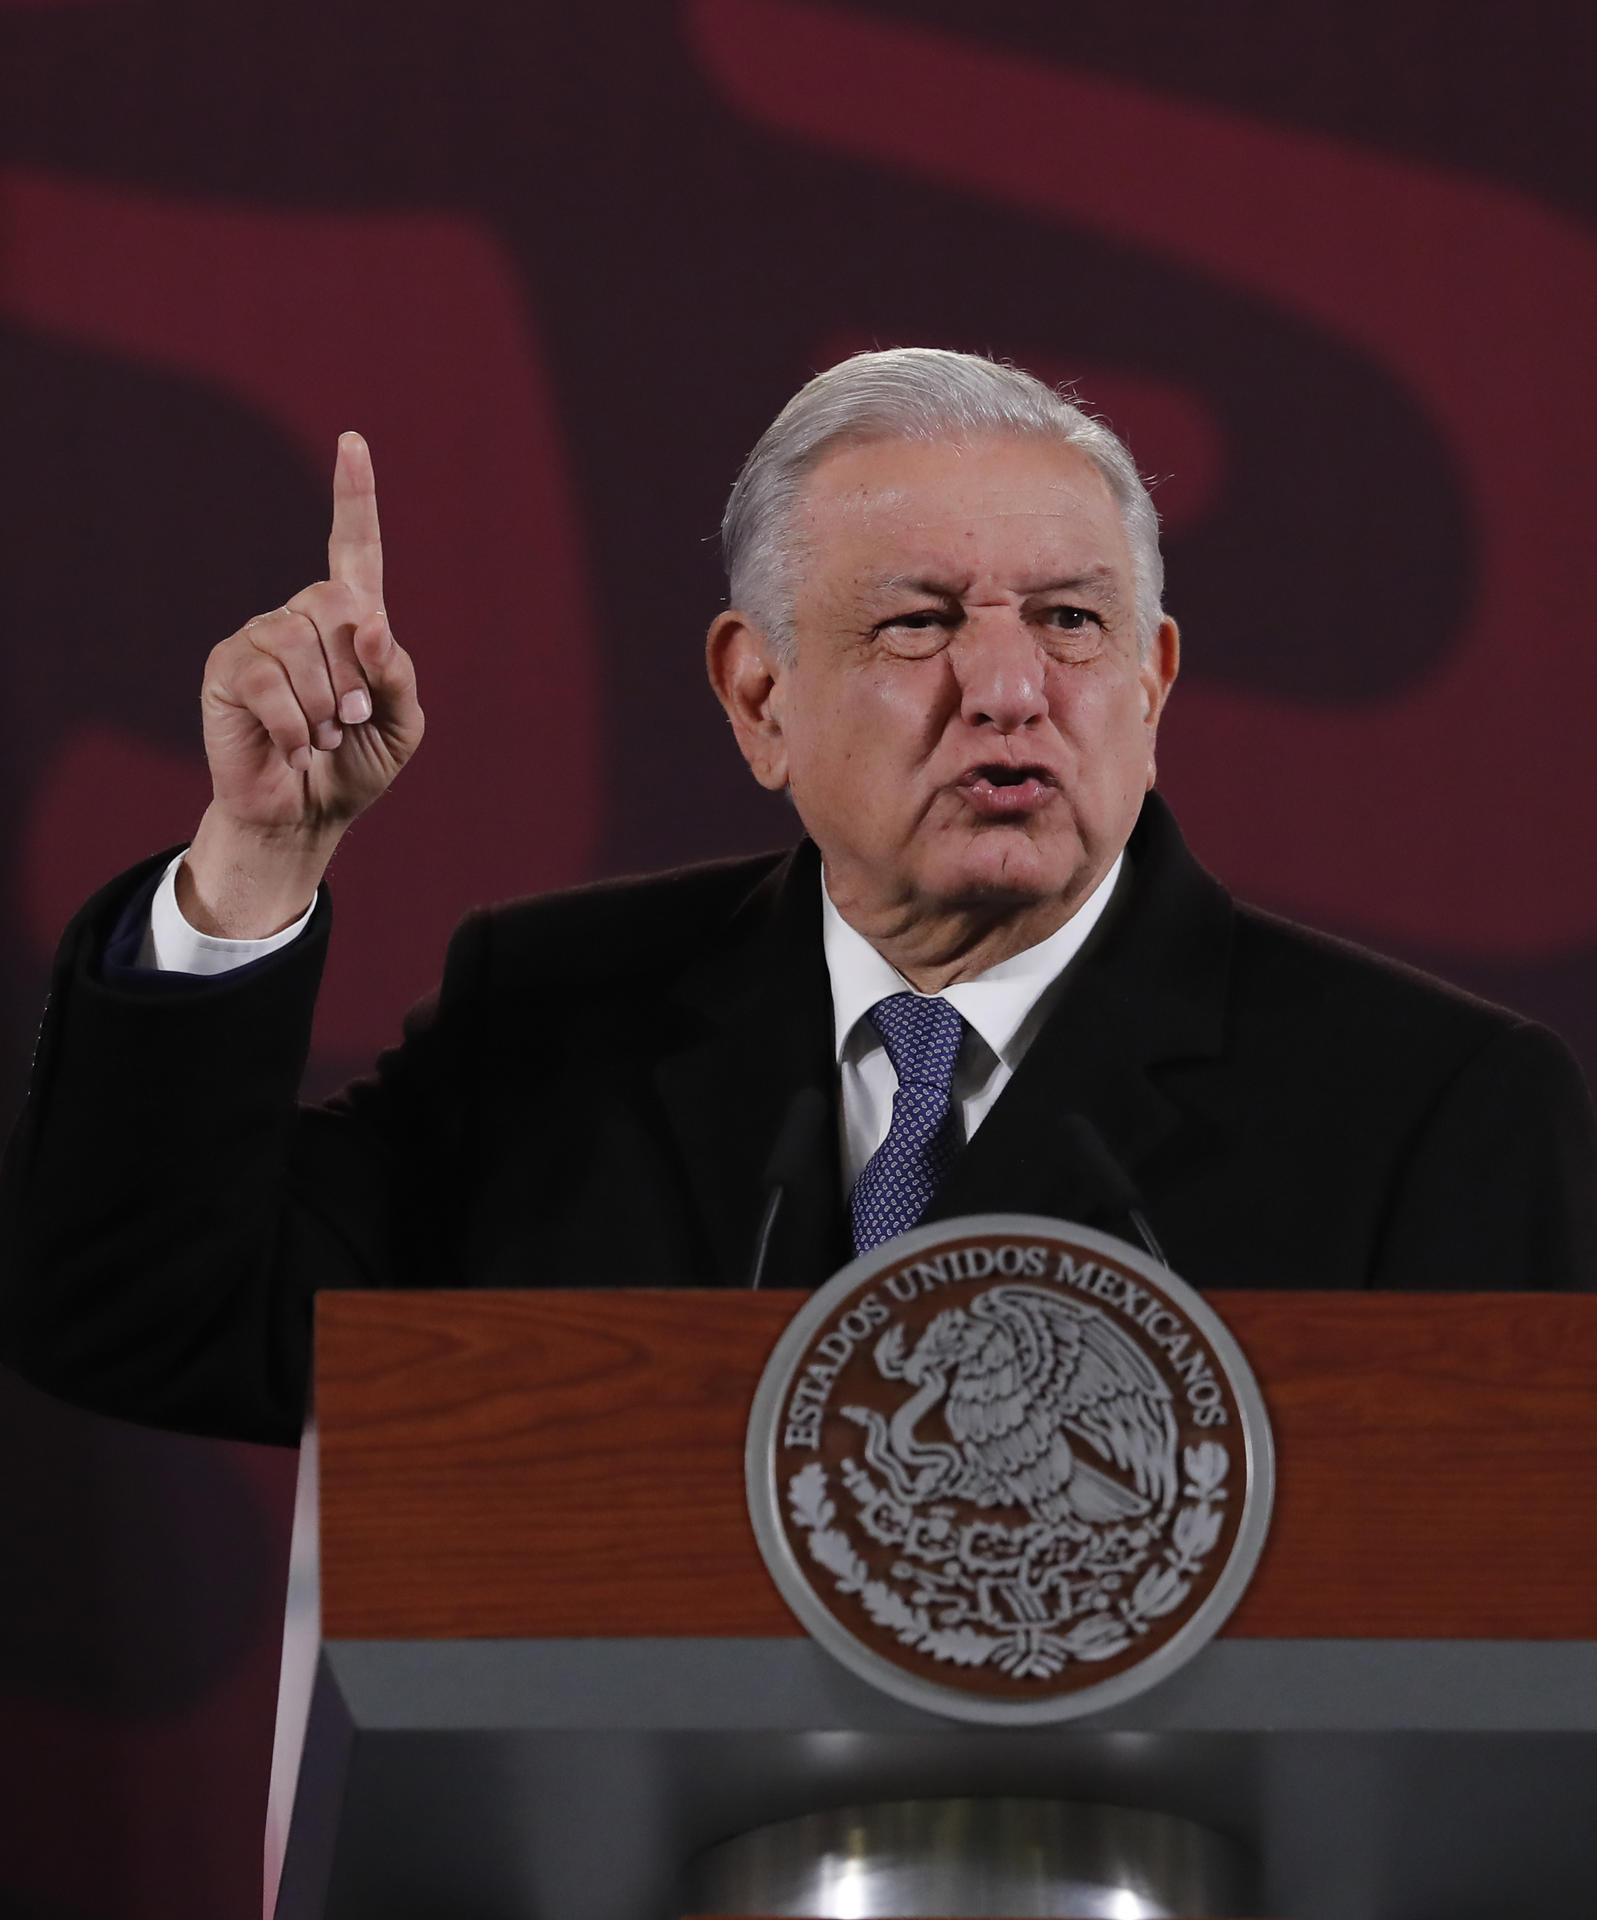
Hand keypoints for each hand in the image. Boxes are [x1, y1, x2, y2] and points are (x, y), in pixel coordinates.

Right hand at [181, 434, 424, 935]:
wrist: (306, 815)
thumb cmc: (356, 767)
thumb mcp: (402, 726)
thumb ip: (397, 675)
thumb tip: (371, 625)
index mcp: (351, 623)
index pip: (355, 548)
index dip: (355, 497)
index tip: (354, 442)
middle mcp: (301, 617)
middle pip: (338, 604)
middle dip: (355, 674)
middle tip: (352, 721)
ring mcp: (260, 637)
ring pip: (300, 644)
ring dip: (325, 707)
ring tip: (321, 737)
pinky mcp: (228, 668)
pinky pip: (268, 680)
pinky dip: (294, 726)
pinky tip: (295, 748)